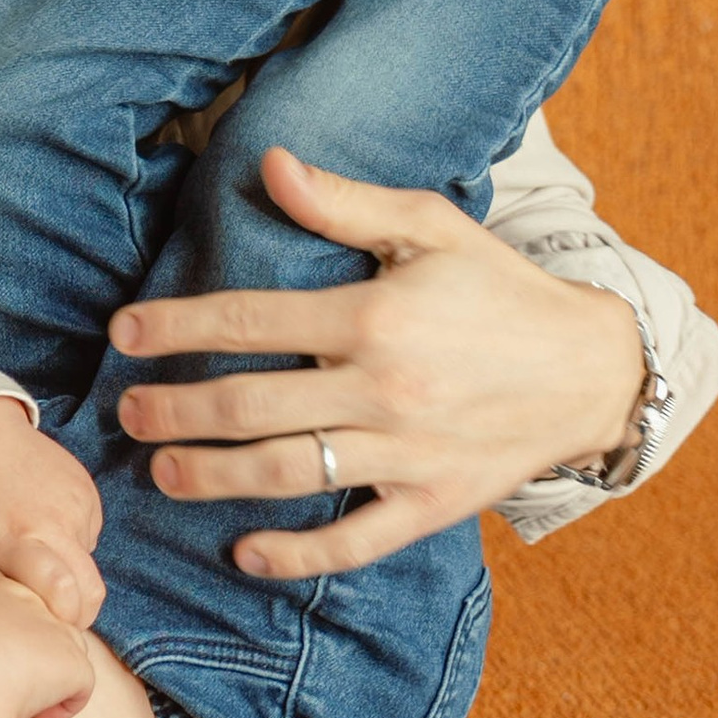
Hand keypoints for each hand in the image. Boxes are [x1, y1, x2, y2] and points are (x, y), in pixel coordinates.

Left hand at [0, 394, 104, 621]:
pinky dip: (72, 545)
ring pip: (89, 564)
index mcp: (15, 536)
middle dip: (76, 614)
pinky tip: (40, 532)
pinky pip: (90, 536)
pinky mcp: (88, 490)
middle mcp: (56, 521)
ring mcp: (77, 504)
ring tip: (32, 560)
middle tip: (47, 614)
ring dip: (70, 575)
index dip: (61, 616)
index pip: (60, 589)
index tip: (43, 624)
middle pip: (90, 590)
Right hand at [0, 562, 96, 717]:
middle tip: (6, 668)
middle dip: (31, 638)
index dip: (1, 605)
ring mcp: (57, 629)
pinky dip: (64, 705)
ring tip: (23, 693)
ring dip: (52, 669)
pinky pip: (82, 685)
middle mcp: (30, 598)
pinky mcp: (73, 662)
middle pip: (42, 611)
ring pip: (69, 645)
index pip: (4, 578)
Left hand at [111, 145, 647, 578]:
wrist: (593, 368)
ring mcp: (407, 452)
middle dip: (176, 410)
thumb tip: (270, 163)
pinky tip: (246, 551)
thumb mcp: (431, 228)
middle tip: (126, 414)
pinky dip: (298, 554)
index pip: (248, 321)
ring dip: (214, 476)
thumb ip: (344, 202)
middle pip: (252, 405)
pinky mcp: (434, 502)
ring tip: (162, 472)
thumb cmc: (500, 290)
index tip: (124, 334)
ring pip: (289, 473)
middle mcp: (383, 388)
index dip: (176, 327)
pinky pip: (355, 541)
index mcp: (372, 317)